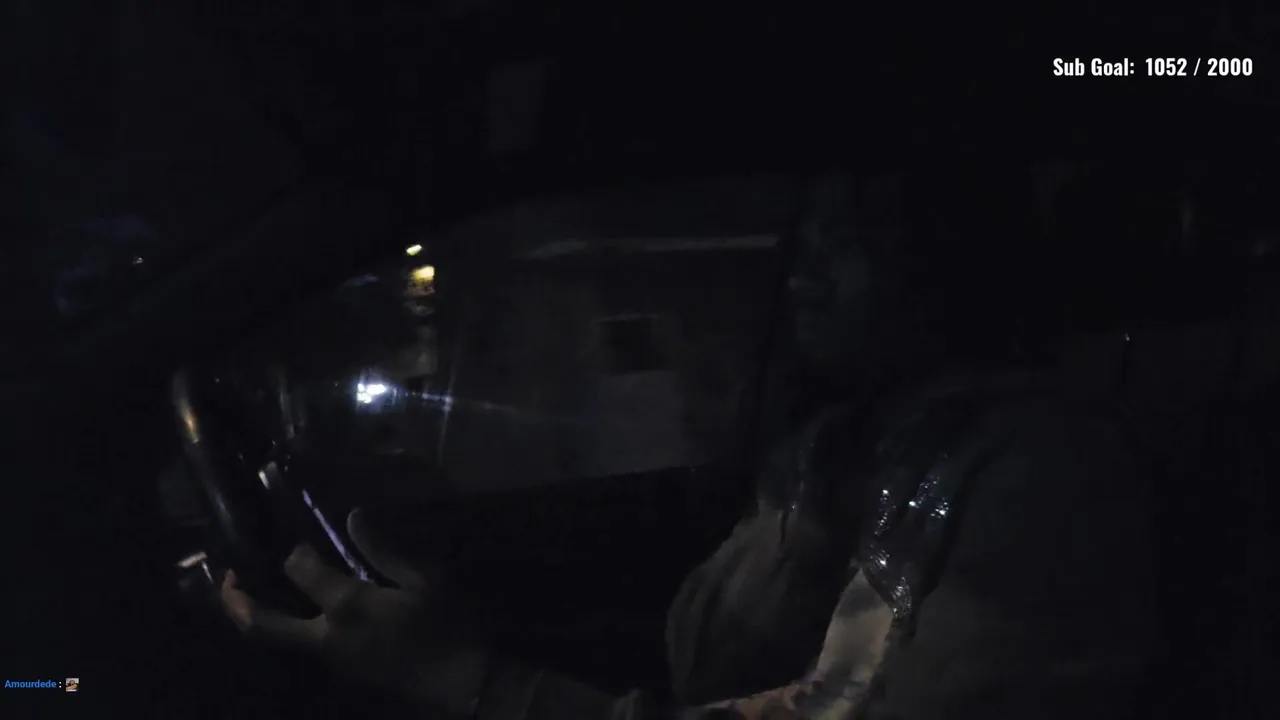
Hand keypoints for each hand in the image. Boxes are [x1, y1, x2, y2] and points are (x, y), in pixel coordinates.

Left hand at [219, 508, 488, 713]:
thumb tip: (354, 517)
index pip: (300, 571)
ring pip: (280, 641)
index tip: (299, 540)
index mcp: (346, 607)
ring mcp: (332, 660)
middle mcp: (326, 637)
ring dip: (260, 617)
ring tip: (253, 592)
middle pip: (263, 626)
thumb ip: (385, 549)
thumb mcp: (424, 579)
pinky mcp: (344, 672)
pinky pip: (304, 647)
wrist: (464, 683)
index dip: (294, 552)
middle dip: (236, 603)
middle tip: (227, 578)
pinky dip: (290, 628)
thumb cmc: (448, 625)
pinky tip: (303, 613)